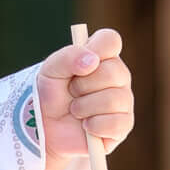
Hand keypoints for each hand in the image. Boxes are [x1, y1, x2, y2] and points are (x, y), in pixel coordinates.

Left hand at [38, 28, 133, 164]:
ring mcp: (123, 100)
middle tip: (71, 92)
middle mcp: (117, 75)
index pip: (110, 40)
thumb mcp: (50, 71)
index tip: (80, 65)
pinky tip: (86, 126)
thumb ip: (67, 57)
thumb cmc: (50, 95)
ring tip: (75, 110)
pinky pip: (115, 123)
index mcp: (101, 56)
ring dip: (84, 107)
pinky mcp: (123, 124)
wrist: (46, 129)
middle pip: (112, 72)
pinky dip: (93, 126)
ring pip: (113, 99)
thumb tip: (92, 60)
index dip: (96, 49)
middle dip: (82, 86)